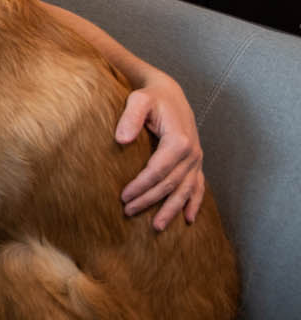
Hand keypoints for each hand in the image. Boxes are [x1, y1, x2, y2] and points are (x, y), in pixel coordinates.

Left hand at [116, 76, 205, 230]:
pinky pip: (198, 186)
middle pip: (170, 184)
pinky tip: (188, 219)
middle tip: (128, 212)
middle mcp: (192, 153)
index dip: (141, 186)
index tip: (123, 197)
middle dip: (149, 201)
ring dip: (171, 209)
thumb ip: (130, 117)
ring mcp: (196, 159)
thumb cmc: (150, 97)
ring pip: (185, 190)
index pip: (158, 171)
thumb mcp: (138, 100)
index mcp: (179, 141)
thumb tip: (121, 140)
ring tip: (156, 227)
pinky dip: (194, 203)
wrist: (169, 92)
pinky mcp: (196, 162)